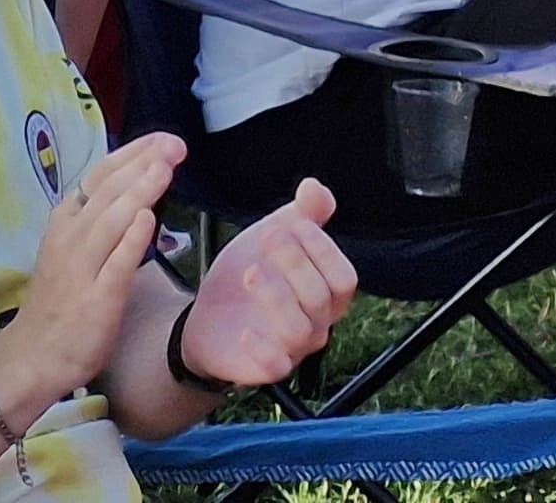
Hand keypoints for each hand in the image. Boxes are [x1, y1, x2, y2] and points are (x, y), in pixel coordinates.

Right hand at [0, 131, 179, 416]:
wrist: (33, 354)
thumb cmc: (61, 297)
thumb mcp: (75, 246)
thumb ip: (103, 217)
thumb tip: (140, 184)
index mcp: (66, 219)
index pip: (101, 175)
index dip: (134, 154)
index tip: (164, 140)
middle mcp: (71, 236)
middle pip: (109, 190)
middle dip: (144, 163)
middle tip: (176, 145)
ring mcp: (82, 267)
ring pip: (112, 220)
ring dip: (139, 190)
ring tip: (165, 167)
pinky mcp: (97, 299)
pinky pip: (116, 264)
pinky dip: (131, 240)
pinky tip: (148, 219)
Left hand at [175, 180, 356, 389]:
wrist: (211, 312)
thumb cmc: (253, 272)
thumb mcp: (275, 236)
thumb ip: (301, 214)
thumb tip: (313, 187)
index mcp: (327, 292)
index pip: (344, 278)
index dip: (323, 250)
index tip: (295, 223)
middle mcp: (318, 323)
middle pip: (321, 299)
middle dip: (296, 264)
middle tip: (268, 237)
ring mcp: (293, 349)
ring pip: (299, 329)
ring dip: (275, 297)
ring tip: (250, 272)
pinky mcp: (266, 369)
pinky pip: (275, 367)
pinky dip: (262, 347)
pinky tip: (245, 329)